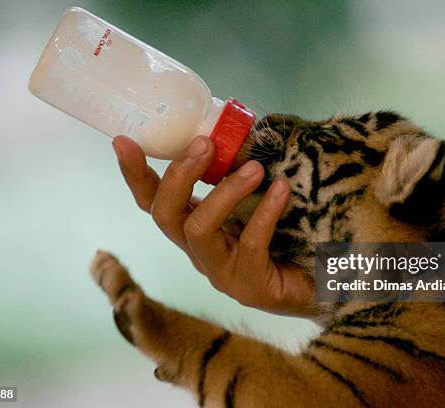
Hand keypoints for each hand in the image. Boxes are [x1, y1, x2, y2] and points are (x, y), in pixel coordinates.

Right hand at [111, 135, 315, 316]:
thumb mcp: (258, 198)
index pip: (154, 201)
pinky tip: (281, 191)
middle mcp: (199, 251)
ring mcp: (221, 273)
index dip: (135, 174)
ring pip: (198, 230)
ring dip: (224, 192)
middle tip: (205, 144)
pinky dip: (264, 213)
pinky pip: (249, 245)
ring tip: (255, 169)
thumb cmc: (288, 237)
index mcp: (195, 226)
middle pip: (165, 215)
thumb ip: (241, 172)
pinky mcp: (249, 287)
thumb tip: (244, 129)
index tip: (123, 141)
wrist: (321, 284)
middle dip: (178, 176)